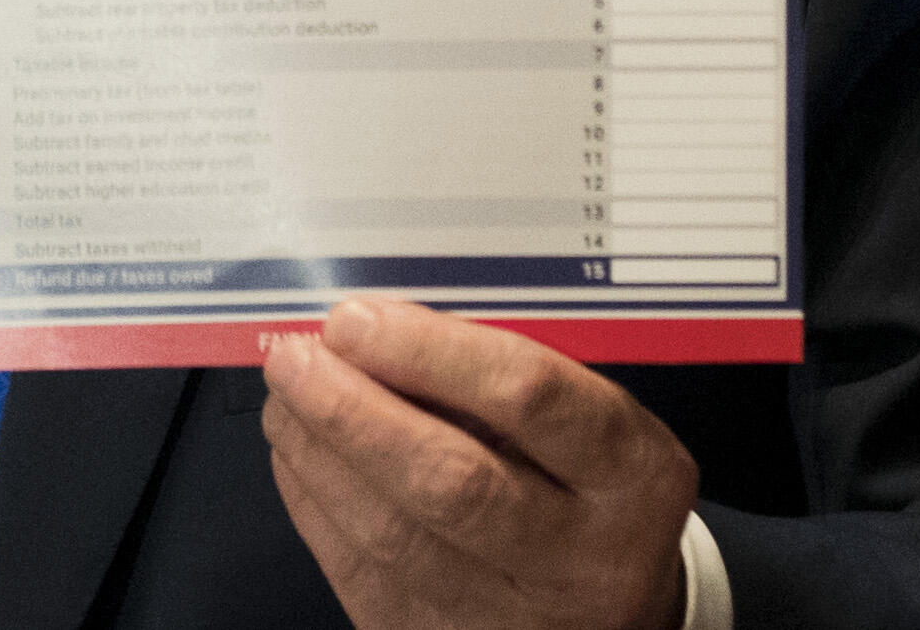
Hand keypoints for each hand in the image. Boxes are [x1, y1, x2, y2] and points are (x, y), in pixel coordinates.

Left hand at [262, 298, 697, 629]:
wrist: (615, 611)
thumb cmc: (586, 487)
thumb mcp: (587, 421)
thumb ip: (498, 374)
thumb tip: (371, 327)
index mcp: (633, 475)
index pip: (528, 398)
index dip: (428, 352)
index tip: (354, 319)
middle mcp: (583, 558)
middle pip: (452, 482)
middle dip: (353, 411)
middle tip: (295, 359)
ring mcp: (513, 615)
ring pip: (392, 535)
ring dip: (318, 454)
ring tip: (286, 397)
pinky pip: (360, 572)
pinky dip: (313, 502)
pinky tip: (298, 452)